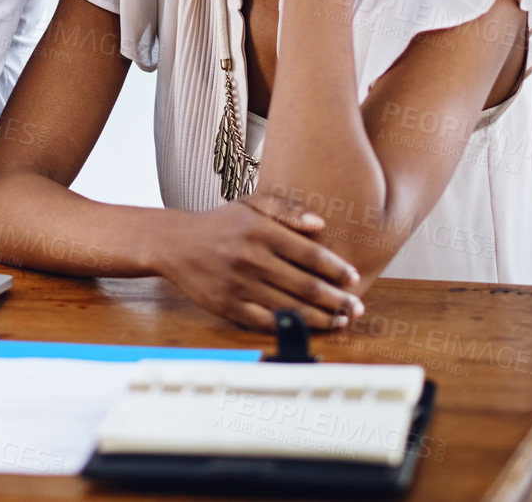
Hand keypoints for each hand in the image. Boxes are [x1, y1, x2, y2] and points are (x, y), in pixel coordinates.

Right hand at [150, 193, 365, 332]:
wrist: (175, 243)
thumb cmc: (221, 223)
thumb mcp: (251, 204)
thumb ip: (287, 209)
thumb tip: (321, 225)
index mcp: (261, 231)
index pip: (309, 254)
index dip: (336, 269)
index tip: (353, 279)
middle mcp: (251, 258)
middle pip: (305, 285)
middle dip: (336, 300)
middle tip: (356, 308)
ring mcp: (239, 284)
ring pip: (290, 307)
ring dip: (320, 318)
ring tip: (339, 321)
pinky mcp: (228, 305)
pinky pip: (265, 321)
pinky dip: (289, 327)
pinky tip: (307, 328)